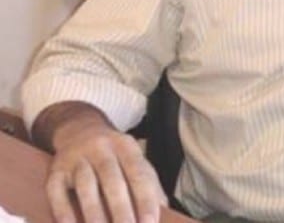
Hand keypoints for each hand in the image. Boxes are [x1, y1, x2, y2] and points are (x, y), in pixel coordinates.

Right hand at [34, 103, 166, 222]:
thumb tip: (166, 211)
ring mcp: (76, 158)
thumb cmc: (115, 155)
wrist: (79, 129)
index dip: (145, 200)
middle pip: (112, 180)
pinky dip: (64, 212)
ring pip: (85, 186)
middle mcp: (101, 148)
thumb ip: (149, 184)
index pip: (139, 174)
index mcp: (126, 146)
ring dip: (94, 214)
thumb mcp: (134, 159)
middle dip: (121, 210)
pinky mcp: (56, 170)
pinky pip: (57, 192)